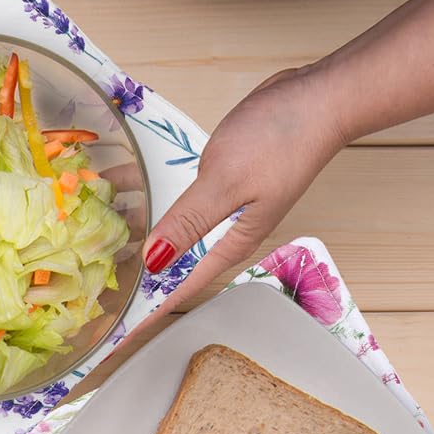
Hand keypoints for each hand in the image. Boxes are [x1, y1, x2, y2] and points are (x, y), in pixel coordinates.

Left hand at [128, 65, 347, 338]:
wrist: (322, 97)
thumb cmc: (282, 139)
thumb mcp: (226, 183)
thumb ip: (189, 222)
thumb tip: (154, 261)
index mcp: (233, 242)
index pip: (184, 287)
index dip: (152, 311)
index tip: (123, 336)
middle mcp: (231, 231)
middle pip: (181, 270)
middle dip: (147, 290)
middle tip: (111, 308)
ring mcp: (230, 207)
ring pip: (181, 239)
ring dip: (151, 252)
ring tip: (115, 266)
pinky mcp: (229, 183)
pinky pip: (186, 209)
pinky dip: (162, 215)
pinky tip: (141, 208)